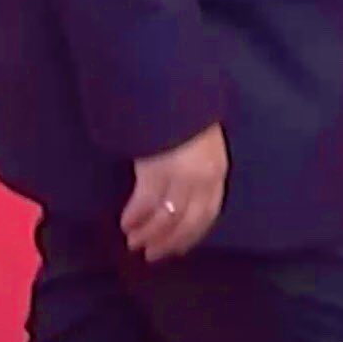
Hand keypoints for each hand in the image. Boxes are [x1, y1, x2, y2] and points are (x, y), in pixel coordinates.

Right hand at [121, 121, 228, 262]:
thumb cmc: (185, 107)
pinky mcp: (156, 172)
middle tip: (151, 255)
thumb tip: (187, 187)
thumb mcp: (203, 136)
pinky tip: (125, 222)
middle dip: (168, 241)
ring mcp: (180, 176)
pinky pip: (145, 204)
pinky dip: (134, 216)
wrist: (171, 86)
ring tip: (134, 241)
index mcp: (217, 167)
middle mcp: (203, 177)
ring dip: (148, 233)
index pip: (208, 213)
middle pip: (187, 221)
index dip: (191, 235)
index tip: (178, 248)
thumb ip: (200, 162)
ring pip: (166, 217)